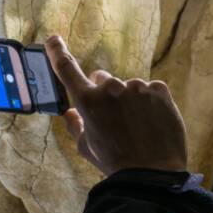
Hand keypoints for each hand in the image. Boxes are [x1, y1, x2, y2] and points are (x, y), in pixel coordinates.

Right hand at [44, 35, 187, 176]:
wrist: (151, 173)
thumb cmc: (114, 162)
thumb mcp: (86, 147)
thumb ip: (76, 125)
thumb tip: (70, 113)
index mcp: (87, 101)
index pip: (67, 68)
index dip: (57, 52)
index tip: (53, 40)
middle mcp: (110, 88)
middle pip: (102, 78)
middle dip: (104, 92)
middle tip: (114, 117)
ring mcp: (136, 87)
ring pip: (127, 87)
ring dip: (129, 99)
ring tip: (136, 126)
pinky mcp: (159, 90)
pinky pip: (149, 89)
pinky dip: (148, 101)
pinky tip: (150, 121)